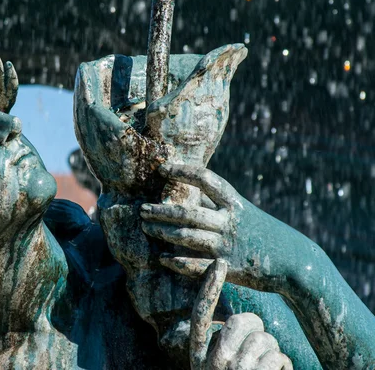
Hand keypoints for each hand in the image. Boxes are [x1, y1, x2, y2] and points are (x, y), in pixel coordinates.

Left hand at [140, 162, 305, 292]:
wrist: (295, 262)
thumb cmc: (263, 232)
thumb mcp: (243, 211)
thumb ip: (217, 202)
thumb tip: (188, 185)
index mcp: (234, 203)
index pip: (206, 179)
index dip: (183, 171)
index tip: (161, 168)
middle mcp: (229, 222)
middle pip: (188, 212)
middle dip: (162, 210)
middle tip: (142, 209)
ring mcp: (227, 245)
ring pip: (187, 236)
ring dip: (163, 232)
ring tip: (145, 227)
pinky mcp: (227, 268)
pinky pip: (196, 265)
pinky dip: (177, 261)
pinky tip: (161, 258)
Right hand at [190, 260, 292, 369]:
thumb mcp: (214, 368)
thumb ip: (217, 346)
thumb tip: (228, 321)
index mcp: (199, 356)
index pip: (201, 314)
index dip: (210, 287)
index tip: (220, 262)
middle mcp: (214, 363)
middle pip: (240, 321)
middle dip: (256, 325)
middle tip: (262, 341)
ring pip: (264, 339)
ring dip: (273, 351)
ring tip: (266, 368)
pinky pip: (279, 357)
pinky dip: (284, 366)